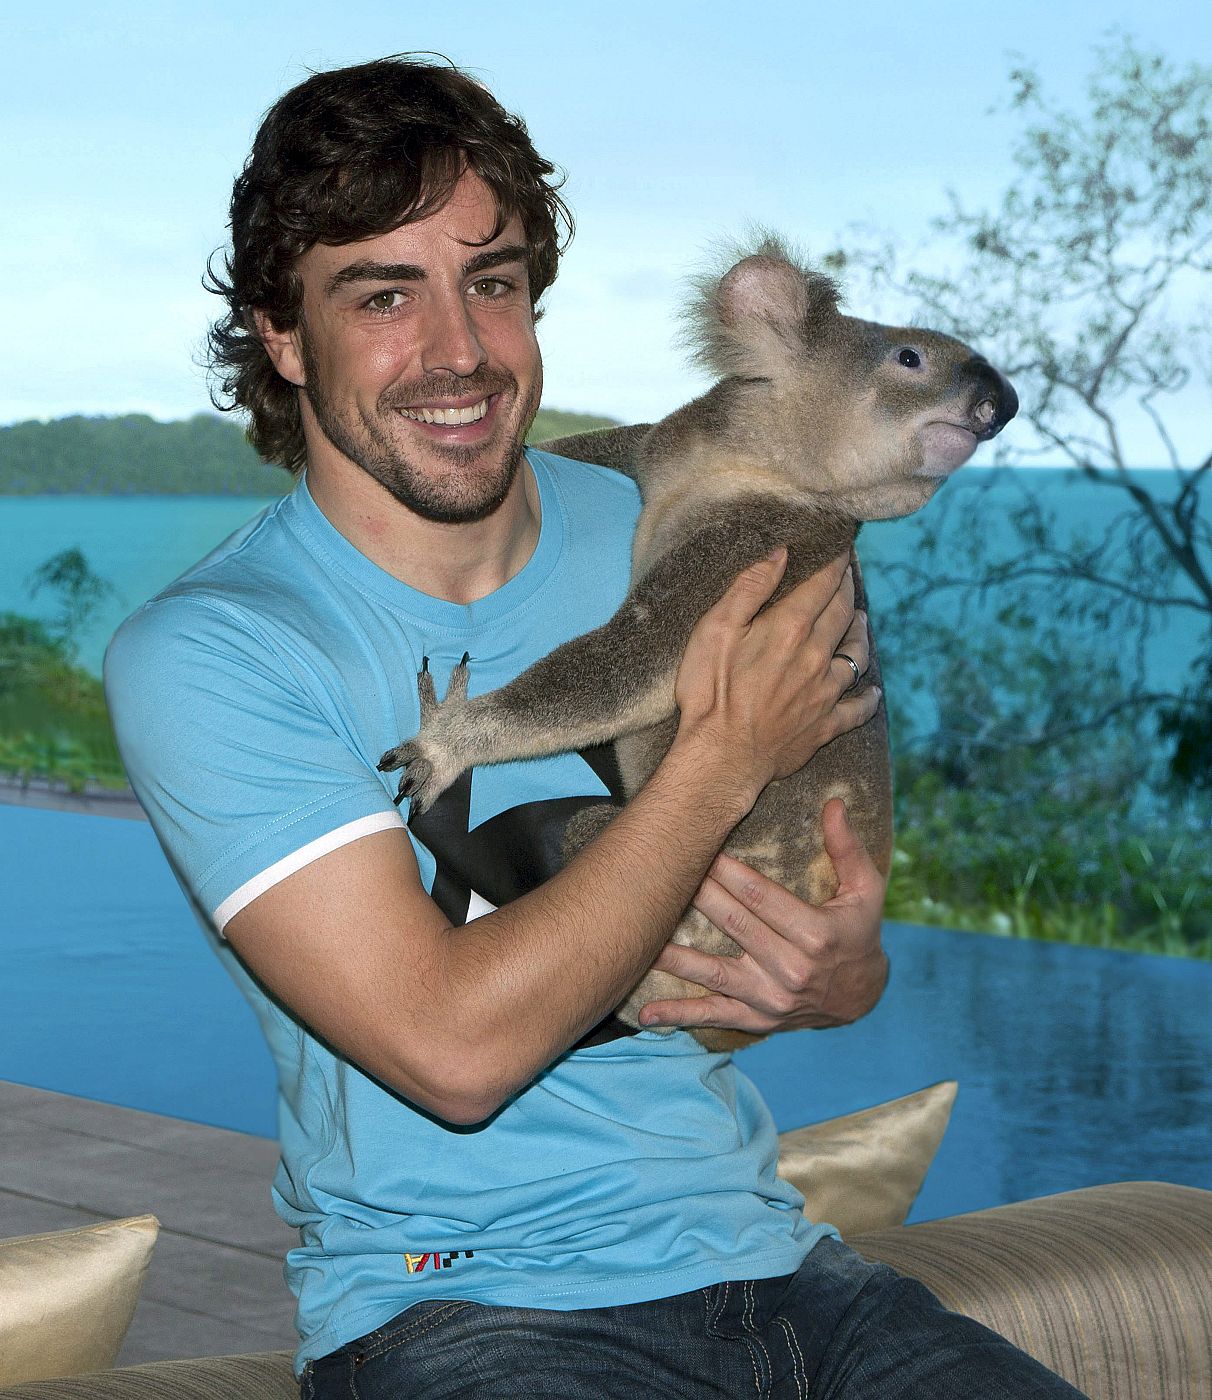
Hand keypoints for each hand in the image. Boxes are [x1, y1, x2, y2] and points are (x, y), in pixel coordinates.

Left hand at [637, 799, 888, 1033]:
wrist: (862, 997)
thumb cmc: (859, 932)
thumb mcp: (866, 890)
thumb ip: (847, 847)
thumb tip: (835, 803)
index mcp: (816, 934)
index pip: (761, 896)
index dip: (727, 871)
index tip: (699, 846)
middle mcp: (792, 969)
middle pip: (733, 925)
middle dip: (696, 894)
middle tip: (662, 871)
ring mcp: (771, 998)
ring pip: (714, 972)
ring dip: (675, 956)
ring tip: (640, 938)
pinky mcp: (757, 1018)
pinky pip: (714, 1015)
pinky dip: (679, 1016)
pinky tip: (646, 1013)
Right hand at [673, 549, 880, 811]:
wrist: (721, 759)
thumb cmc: (710, 693)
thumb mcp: (715, 630)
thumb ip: (749, 589)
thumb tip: (779, 553)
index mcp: (790, 628)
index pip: (823, 584)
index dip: (835, 562)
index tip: (842, 546)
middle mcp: (816, 657)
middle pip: (843, 614)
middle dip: (847, 590)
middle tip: (848, 575)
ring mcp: (824, 693)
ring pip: (857, 655)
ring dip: (862, 633)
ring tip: (862, 620)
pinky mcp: (824, 726)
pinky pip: (857, 710)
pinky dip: (869, 699)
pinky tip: (875, 693)